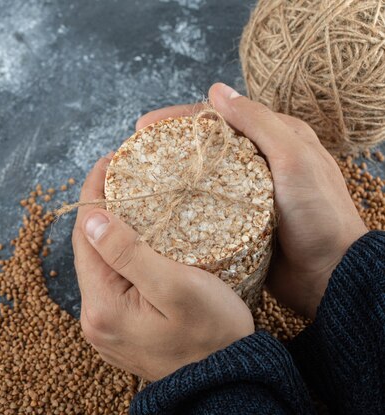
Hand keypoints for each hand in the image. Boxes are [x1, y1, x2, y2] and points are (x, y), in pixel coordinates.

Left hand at [71, 151, 253, 380]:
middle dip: (102, 206)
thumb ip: (129, 253)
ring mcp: (105, 325)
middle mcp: (94, 318)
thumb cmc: (214, 335)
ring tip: (132, 196)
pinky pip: (112, 278)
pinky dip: (120, 251)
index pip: (84, 234)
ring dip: (111, 227)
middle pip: (88, 247)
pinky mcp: (119, 326)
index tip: (110, 160)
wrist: (227, 383)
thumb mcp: (176, 289)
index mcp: (102, 306)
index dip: (94, 193)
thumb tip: (91, 218)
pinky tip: (138, 235)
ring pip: (100, 261)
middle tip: (124, 172)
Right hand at [137, 83, 367, 318]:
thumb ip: (259, 123)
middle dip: (167, 147)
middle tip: (133, 155)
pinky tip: (159, 210)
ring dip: (170, 178)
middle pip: (204, 147)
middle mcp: (257, 164)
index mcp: (274, 139)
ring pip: (200, 179)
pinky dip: (181, 206)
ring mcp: (245, 195)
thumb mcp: (295, 159)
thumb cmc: (320, 215)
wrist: (331, 275)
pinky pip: (203, 208)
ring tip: (138, 182)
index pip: (219, 118)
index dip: (178, 119)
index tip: (143, 127)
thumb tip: (217, 90)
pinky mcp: (237, 223)